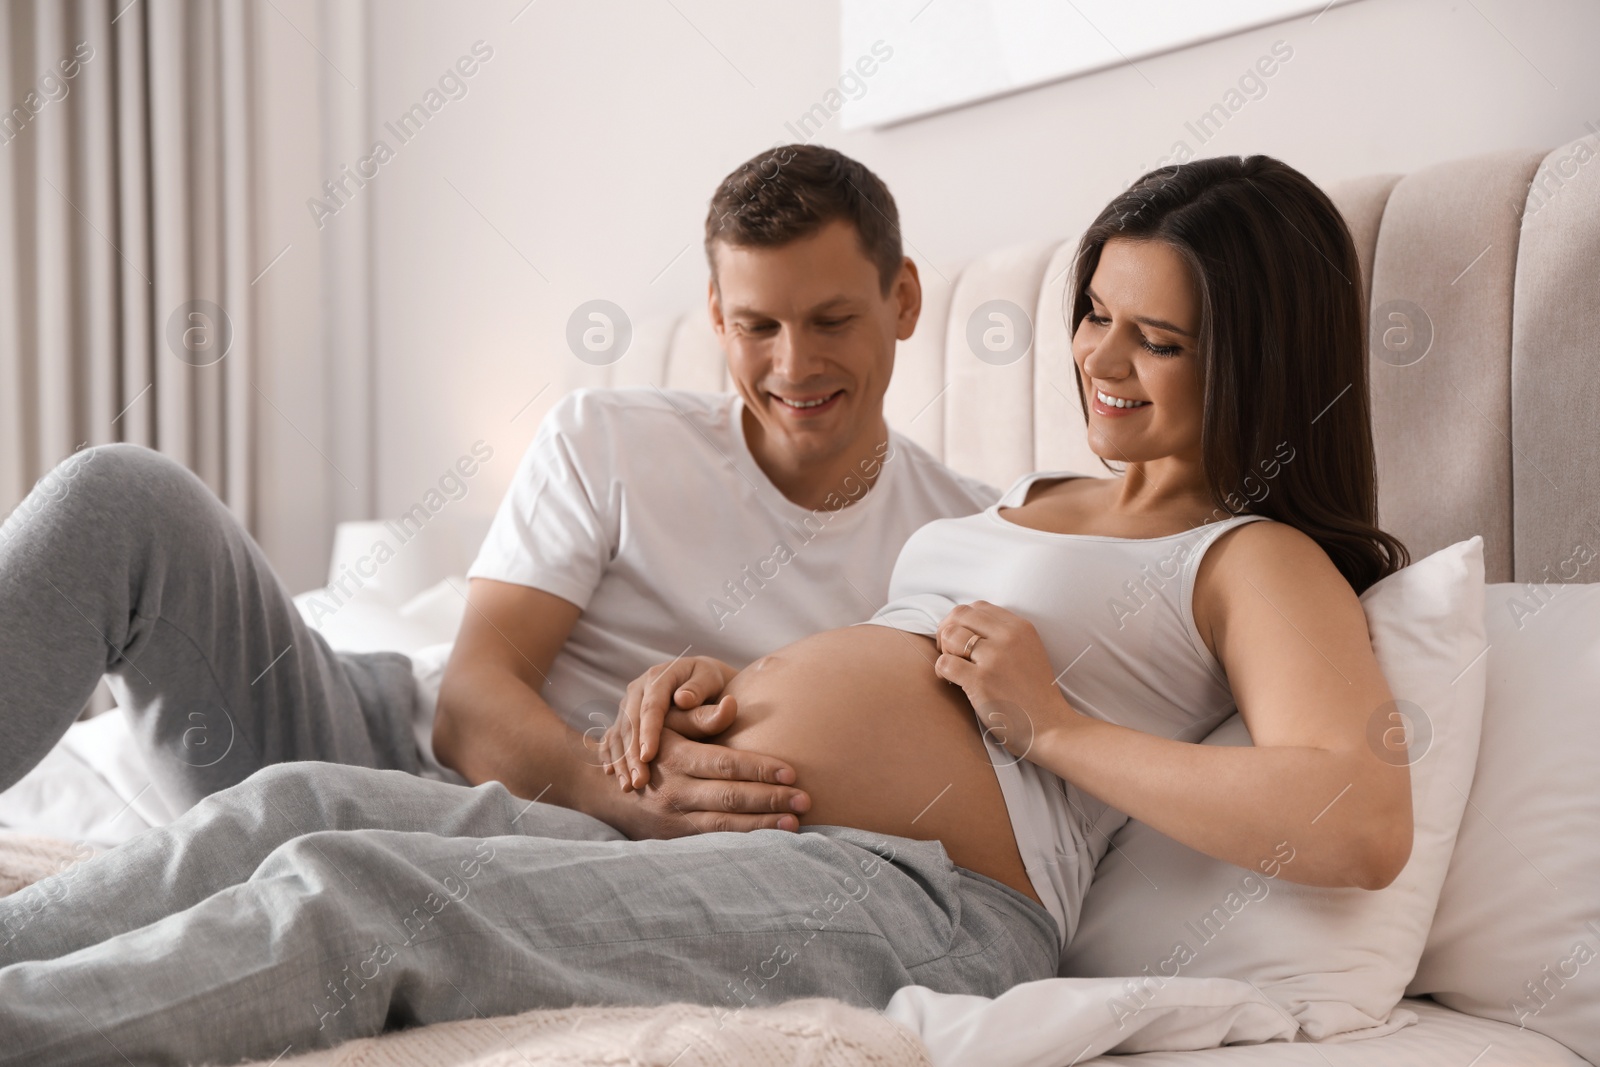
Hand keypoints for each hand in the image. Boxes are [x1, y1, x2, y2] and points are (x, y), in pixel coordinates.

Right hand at [585, 728, 811, 837]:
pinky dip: (743, 840)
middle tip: (806, 799)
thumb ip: (700, 717)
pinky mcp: (674, 839)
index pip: (725, 763)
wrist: (606, 788)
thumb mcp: (668, 724)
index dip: (760, 768)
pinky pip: (714, 840)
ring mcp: (673, 819)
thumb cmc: (650, 745)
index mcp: (675, 757)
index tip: (792, 772)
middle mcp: (673, 791)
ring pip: (725, 825)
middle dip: (771, 799)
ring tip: (795, 822)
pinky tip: (769, 838)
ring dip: (763, 825)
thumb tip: (733, 705)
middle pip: (731, 797)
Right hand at [606, 655, 737, 788]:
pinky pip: (613, 740)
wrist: (701, 679)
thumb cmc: (711, 682)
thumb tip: (683, 699)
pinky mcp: (624, 719)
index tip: (649, 756)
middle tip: (638, 782)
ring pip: (619, 734)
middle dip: (631, 754)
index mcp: (658, 678)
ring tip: (628, 786)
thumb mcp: (710, 680)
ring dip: (621, 761)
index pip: (651, 707)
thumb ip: (699, 689)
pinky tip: (615, 777)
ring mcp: (628, 705)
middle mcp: (637, 690)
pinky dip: (613, 758)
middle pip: (630, 724)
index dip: (648, 732)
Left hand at [933, 600, 1079, 759]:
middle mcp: (1008, 637)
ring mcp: (994, 658)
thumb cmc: (1035, 694)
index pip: (978, 607)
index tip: (961, 639)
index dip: (962, 620)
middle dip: (946, 630)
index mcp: (1020, 627)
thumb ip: (1002, 636)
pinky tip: (951, 681)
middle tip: (948, 651)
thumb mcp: (1028, 652)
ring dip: (944, 652)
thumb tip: (964, 627)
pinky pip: (944, 663)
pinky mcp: (981, 681)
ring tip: (952, 669)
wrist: (1050, 727)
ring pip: (950, 635)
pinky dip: (941, 671)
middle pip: (960, 614)